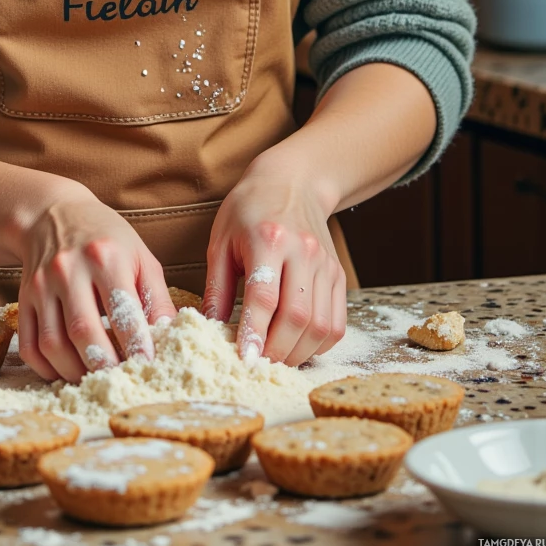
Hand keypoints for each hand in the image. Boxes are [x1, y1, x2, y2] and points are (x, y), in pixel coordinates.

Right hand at [14, 187, 176, 382]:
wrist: (52, 214)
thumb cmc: (105, 238)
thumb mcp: (140, 256)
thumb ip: (157, 297)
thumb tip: (170, 337)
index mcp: (104, 256)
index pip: (121, 310)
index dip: (135, 344)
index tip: (147, 366)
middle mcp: (68, 269)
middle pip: (83, 331)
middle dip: (104, 365)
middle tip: (122, 381)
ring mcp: (41, 285)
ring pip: (53, 343)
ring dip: (75, 372)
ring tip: (96, 379)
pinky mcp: (23, 299)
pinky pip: (29, 345)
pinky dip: (46, 369)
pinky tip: (66, 372)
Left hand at [201, 159, 345, 366]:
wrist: (293, 181)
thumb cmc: (249, 208)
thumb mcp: (221, 239)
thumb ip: (216, 285)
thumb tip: (207, 327)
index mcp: (268, 238)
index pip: (264, 296)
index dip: (254, 333)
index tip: (244, 358)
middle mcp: (303, 251)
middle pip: (297, 317)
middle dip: (276, 351)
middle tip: (257, 364)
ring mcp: (325, 265)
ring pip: (321, 326)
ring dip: (298, 353)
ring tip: (276, 359)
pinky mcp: (338, 275)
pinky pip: (336, 323)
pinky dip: (319, 344)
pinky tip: (298, 346)